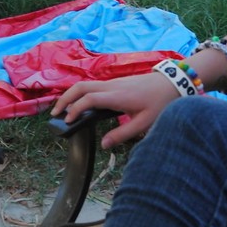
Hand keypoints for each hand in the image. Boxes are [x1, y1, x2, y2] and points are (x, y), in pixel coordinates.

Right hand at [52, 72, 181, 149]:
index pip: (89, 99)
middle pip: (80, 87)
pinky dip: (79, 93)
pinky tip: (78, 105)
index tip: (67, 121)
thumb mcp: (144, 122)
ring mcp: (112, 82)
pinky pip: (91, 85)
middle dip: (65, 99)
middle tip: (54, 114)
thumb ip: (123, 134)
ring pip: (84, 84)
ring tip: (62, 110)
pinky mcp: (114, 83)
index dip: (75, 109)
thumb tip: (103, 144)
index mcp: (117, 96)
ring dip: (70, 95)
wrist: (171, 83)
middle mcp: (111, 86)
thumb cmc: (160, 103)